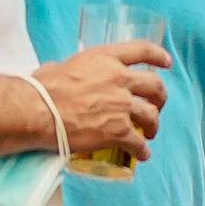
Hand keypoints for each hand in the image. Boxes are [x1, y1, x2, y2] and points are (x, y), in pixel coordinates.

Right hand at [31, 39, 168, 159]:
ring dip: (154, 125)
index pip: (142, 50)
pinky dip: (142, 150)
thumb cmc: (41, 88)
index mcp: (106, 59)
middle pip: (155, 85)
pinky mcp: (118, 130)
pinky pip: (139, 142)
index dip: (158, 56)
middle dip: (160, 97)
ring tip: (150, 132)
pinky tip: (141, 154)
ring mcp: (121, 105)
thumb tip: (59, 72)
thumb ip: (70, 68)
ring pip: (151, 114)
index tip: (166, 62)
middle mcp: (119, 78)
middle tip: (157, 105)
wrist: (38, 111)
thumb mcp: (59, 66)